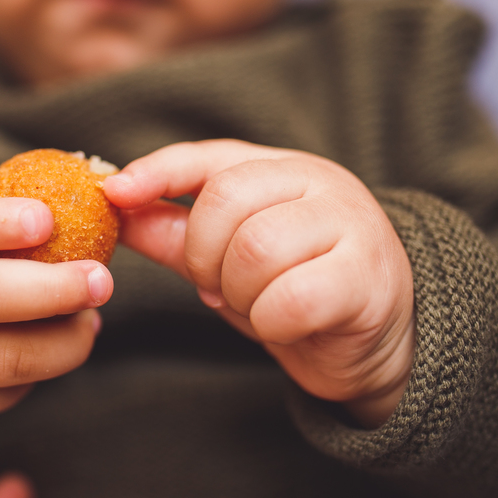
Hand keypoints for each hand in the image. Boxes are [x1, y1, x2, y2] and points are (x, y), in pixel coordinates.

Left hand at [104, 140, 414, 427]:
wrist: (382, 341)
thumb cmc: (299, 288)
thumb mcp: (229, 256)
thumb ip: (177, 231)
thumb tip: (115, 207)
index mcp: (283, 169)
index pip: (211, 157)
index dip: (159, 171)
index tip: (115, 192)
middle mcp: (320, 183)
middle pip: (225, 202)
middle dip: (205, 256)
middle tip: (220, 287)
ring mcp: (350, 224)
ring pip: (255, 249)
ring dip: (239, 292)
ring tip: (256, 303)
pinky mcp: (366, 278)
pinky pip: (289, 298)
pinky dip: (270, 321)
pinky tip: (284, 324)